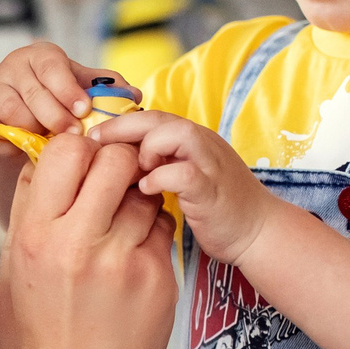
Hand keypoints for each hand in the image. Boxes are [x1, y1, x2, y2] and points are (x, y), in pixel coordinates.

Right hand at [0, 41, 104, 158]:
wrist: (22, 117)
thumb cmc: (57, 97)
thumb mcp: (81, 87)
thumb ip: (107, 89)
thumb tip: (135, 96)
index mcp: (42, 55)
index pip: (53, 68)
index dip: (68, 90)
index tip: (83, 110)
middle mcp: (14, 67)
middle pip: (35, 93)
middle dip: (57, 117)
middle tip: (75, 134)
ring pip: (16, 113)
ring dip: (37, 130)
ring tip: (52, 140)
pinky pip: (0, 130)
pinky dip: (17, 140)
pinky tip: (30, 145)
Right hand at [0, 129, 177, 348]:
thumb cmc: (35, 329)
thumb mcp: (14, 265)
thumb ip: (30, 208)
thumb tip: (47, 157)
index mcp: (35, 234)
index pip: (67, 150)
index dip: (79, 149)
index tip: (82, 164)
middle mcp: (79, 243)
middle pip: (115, 161)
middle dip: (117, 164)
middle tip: (113, 183)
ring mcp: (123, 261)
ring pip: (145, 192)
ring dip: (137, 197)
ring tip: (120, 225)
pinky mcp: (157, 278)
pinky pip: (162, 229)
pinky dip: (150, 232)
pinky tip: (133, 256)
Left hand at [93, 110, 280, 266]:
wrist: (258, 232)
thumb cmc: (213, 208)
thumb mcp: (181, 179)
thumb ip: (156, 166)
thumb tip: (113, 164)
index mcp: (191, 140)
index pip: (149, 116)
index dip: (117, 123)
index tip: (91, 138)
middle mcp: (201, 145)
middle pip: (157, 118)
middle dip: (122, 127)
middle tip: (94, 143)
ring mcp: (210, 165)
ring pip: (177, 134)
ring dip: (147, 147)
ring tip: (133, 168)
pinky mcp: (213, 190)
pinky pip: (185, 173)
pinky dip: (161, 177)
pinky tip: (147, 190)